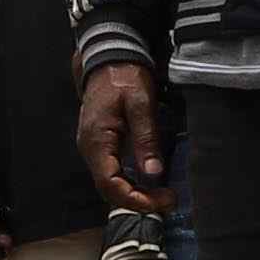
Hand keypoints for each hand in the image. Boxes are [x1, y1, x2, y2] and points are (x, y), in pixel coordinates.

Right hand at [76, 61, 168, 211]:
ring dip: (135, 194)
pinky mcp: (101, 145)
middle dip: (139, 201)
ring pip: (110, 183)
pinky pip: (112, 172)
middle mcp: (90, 149)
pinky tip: (149, 182)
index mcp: (97, 140)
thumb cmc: (123, 76)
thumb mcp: (140, 104)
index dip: (135, 199)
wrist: (108, 58)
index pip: (110, 184)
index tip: (161, 202)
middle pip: (109, 189)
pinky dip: (130, 182)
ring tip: (162, 195)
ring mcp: (93, 148)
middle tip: (168, 200)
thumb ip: (146, 139)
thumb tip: (153, 173)